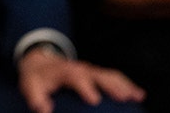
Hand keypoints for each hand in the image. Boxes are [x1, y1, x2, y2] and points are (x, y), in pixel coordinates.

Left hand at [17, 48, 144, 112]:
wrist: (40, 62)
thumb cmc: (36, 78)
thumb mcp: (30, 86)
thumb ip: (35, 97)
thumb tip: (43, 110)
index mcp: (64, 71)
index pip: (75, 76)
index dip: (85, 87)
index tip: (94, 99)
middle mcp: (80, 69)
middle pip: (98, 74)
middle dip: (112, 85)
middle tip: (124, 97)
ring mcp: (91, 71)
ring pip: (110, 75)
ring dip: (124, 85)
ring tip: (137, 96)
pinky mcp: (97, 75)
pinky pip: (114, 78)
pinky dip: (127, 85)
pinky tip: (139, 96)